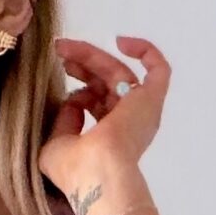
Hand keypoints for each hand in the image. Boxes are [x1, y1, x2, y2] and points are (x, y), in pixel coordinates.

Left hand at [38, 34, 168, 211]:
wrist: (98, 173)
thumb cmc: (76, 169)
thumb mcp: (56, 145)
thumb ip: (62, 122)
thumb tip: (72, 101)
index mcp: (110, 137)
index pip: (98, 104)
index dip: (79, 89)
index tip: (59, 77)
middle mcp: (128, 123)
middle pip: (107, 83)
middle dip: (83, 64)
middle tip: (59, 50)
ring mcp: (141, 110)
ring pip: (121, 72)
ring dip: (94, 55)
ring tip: (65, 47)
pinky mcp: (151, 99)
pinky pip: (159, 70)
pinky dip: (145, 51)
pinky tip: (122, 41)